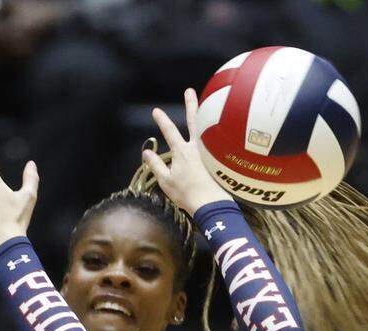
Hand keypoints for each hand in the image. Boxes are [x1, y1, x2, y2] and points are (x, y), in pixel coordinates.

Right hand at [142, 88, 231, 215]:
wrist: (211, 203)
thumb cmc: (186, 194)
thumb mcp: (166, 181)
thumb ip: (156, 165)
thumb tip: (146, 152)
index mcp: (182, 151)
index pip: (169, 131)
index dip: (162, 120)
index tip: (156, 110)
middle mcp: (197, 147)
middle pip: (193, 121)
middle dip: (190, 105)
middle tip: (189, 91)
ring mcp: (210, 151)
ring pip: (207, 128)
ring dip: (206, 116)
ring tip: (209, 104)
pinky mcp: (219, 159)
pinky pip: (217, 140)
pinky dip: (217, 132)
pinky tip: (221, 130)